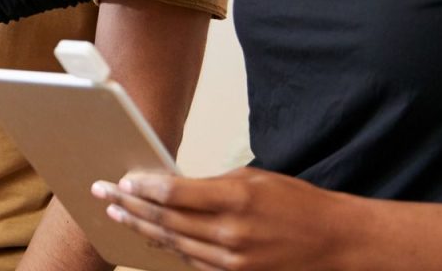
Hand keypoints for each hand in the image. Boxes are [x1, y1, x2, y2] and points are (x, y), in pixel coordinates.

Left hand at [91, 166, 354, 270]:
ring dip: (142, 229)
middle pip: (166, 220)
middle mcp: (231, 233)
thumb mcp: (255, 180)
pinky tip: (151, 238)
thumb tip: (171, 186)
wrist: (337, 242)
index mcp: (236, 200)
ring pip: (174, 244)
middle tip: (104, 194)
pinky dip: (170, 249)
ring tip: (117, 216)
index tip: (122, 180)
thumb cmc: (298, 203)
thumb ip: (212, 184)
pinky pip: (193, 263)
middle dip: (130, 206)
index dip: (143, 187)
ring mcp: (233, 261)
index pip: (174, 193)